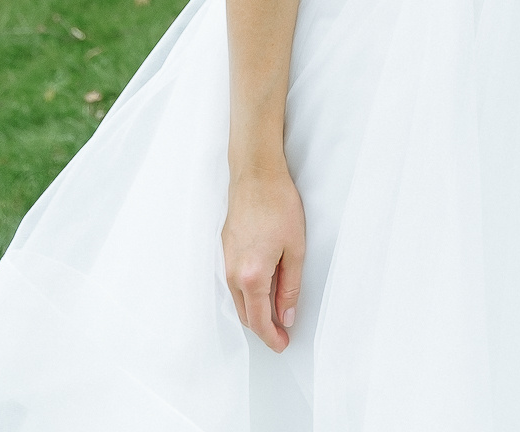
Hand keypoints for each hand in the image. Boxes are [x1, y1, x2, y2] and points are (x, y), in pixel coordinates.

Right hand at [223, 167, 306, 351]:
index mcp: (251, 276)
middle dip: (262, 328)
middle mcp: (233, 273)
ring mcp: (225, 261)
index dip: (271, 337)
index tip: (283, 344)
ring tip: (274, 314)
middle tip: (282, 334)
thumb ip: (290, 288)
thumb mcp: (295, 250)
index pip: (258, 320)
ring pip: (237, 300)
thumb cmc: (278, 206)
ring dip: (253, 312)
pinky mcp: (224, 249)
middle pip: (244, 314)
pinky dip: (246, 295)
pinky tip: (261, 290)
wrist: (255, 175)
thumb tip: (286, 317)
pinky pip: (232, 283)